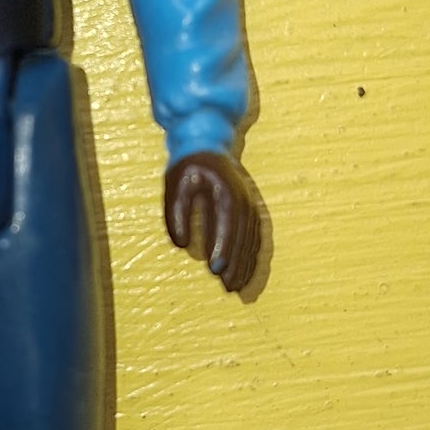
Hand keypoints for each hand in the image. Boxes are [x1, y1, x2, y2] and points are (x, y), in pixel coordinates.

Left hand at [163, 149, 259, 293]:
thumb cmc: (187, 165)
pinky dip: (252, 254)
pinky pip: (256, 234)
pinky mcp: (251, 207)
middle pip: (243, 236)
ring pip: (252, 238)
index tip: (216, 271)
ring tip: (237, 286)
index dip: (222, 249)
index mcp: (224, 191)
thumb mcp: (174, 185)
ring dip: (246, 263)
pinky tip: (247, 270)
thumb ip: (175, 214)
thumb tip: (181, 245)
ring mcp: (250, 202)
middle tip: (229, 288)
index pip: (227, 224)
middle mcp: (242, 198)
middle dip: (236, 264)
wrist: (206, 141)